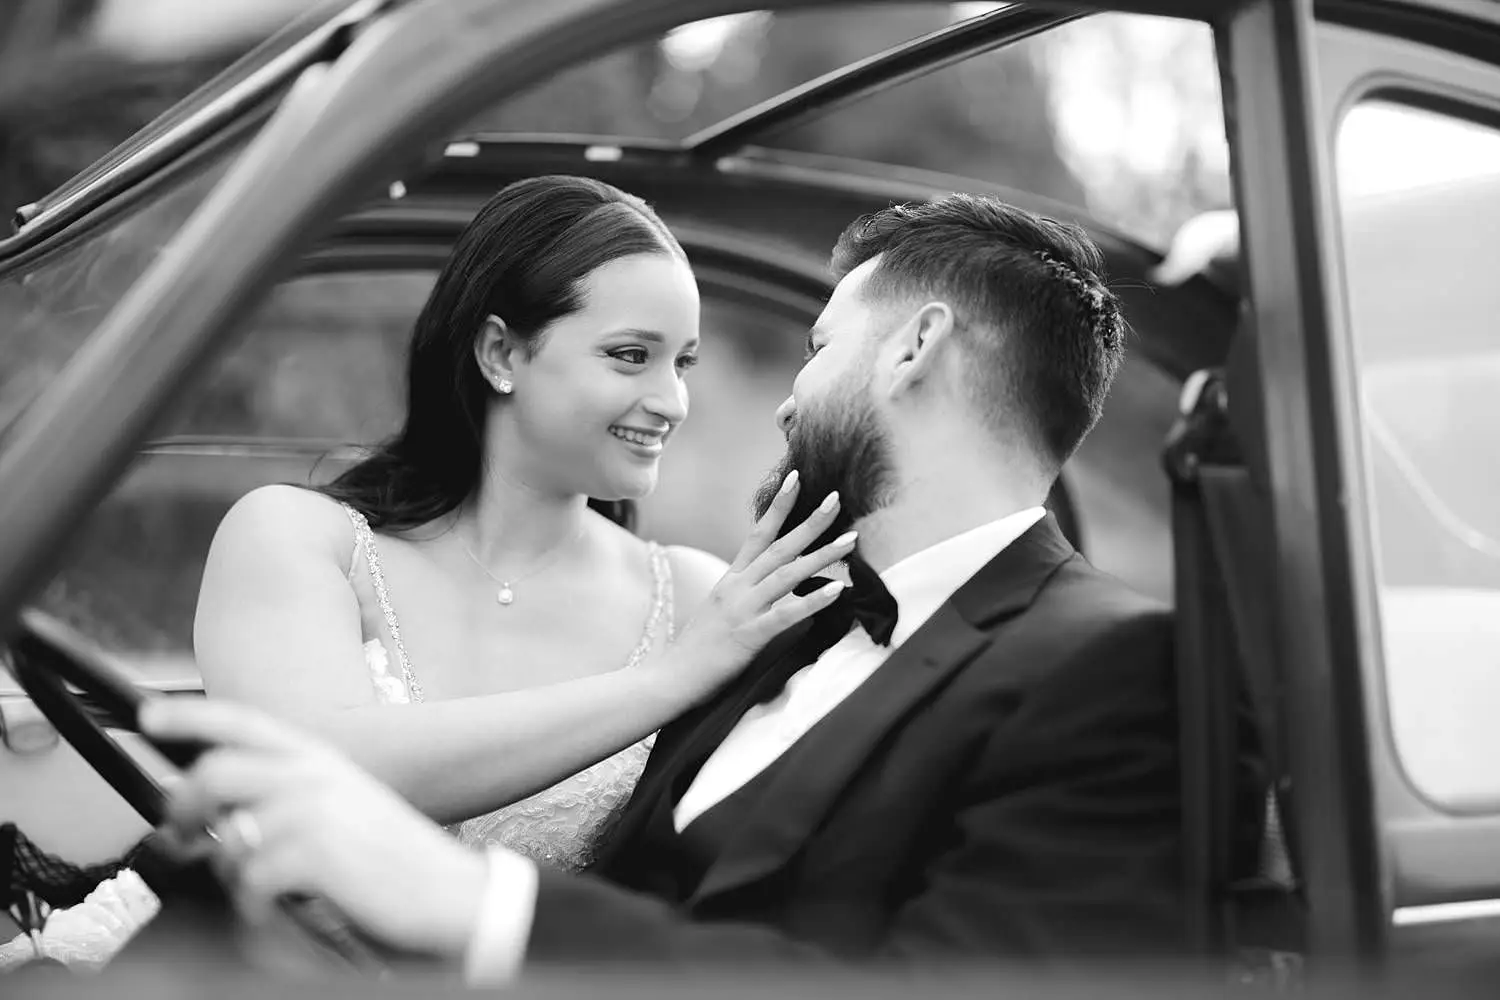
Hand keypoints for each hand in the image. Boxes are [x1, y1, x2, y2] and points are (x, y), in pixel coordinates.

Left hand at [140, 698, 485, 961]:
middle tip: (180, 835)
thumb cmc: (393, 858)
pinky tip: (280, 909)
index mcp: (321, 758)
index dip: (191, 715)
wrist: (450, 892)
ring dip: (232, 870)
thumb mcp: (343, 808)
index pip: (244, 721)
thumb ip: (286, 798)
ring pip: (228, 835)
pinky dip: (255, 906)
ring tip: (260, 887)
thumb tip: (219, 815)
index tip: (149, 717)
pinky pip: (250, 881)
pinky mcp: (316, 853)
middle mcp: (315, 775)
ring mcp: (315, 811)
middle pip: (216, 772)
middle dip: (183, 807)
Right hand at [659, 471, 852, 696]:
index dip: (778, 506)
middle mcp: (736, 587)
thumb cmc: (695, 651)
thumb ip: (743, 595)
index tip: (796, 478)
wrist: (668, 677)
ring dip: (822, 555)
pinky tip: (837, 590)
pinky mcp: (748, 636)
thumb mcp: (719, 612)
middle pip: (779, 546)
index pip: (758, 533)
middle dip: (810, 522)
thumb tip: (771, 587)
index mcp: (730, 579)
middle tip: (837, 499)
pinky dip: (812, 600)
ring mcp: (742, 609)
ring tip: (851, 540)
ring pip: (787, 574)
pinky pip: (786, 615)